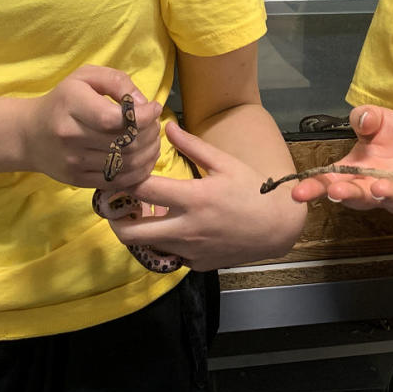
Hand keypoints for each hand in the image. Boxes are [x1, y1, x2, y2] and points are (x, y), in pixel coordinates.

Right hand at [21, 65, 160, 187]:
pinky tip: (144, 159)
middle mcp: (71, 136)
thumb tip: (144, 104)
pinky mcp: (78, 180)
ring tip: (152, 140)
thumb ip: (116, 82)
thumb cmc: (63, 101)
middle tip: (155, 125)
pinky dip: (139, 172)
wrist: (29, 135)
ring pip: (126, 164)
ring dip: (149, 153)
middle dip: (150, 134)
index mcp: (72, 106)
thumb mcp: (85, 77)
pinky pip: (118, 181)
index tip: (154, 108)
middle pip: (125, 142)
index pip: (115, 119)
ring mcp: (74, 162)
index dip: (143, 116)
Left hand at [108, 121, 306, 270]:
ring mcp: (189, 251)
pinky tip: (170, 227)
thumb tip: (167, 126)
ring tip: (142, 213)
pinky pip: (167, 255)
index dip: (123, 181)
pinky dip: (161, 243)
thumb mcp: (224, 163)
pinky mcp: (195, 264)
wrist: (277, 227)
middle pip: (130, 232)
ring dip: (138, 230)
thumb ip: (192, 146)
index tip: (118, 174)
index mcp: (192, 198)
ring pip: (145, 246)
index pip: (142, 190)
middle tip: (117, 204)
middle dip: (115, 218)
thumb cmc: (252, 190)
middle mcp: (185, 229)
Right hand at [290, 105, 392, 226]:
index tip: (298, 193)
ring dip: (384, 195)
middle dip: (347, 194)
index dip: (314, 187)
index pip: (330, 180)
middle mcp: (375, 187)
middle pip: (358, 196)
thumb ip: (366, 117)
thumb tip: (362, 118)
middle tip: (335, 190)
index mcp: (357, 170)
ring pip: (391, 200)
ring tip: (378, 187)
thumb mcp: (380, 119)